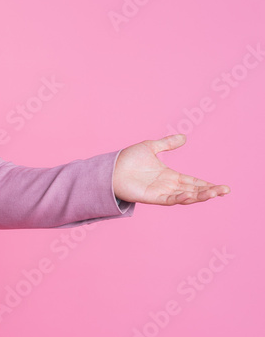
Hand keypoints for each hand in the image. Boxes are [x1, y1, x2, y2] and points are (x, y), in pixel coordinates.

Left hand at [112, 134, 229, 204]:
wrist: (110, 168)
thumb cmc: (127, 159)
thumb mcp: (151, 147)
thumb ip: (167, 143)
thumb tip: (184, 137)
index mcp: (170, 176)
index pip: (193, 182)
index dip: (207, 184)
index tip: (223, 187)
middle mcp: (168, 186)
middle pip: (194, 190)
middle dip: (210, 191)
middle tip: (226, 190)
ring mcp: (161, 192)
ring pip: (185, 196)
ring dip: (200, 196)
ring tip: (216, 193)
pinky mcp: (152, 197)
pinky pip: (169, 200)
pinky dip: (180, 198)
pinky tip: (190, 195)